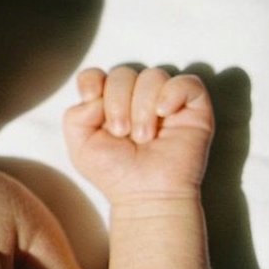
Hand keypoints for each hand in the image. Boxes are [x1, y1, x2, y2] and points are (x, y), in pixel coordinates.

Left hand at [62, 66, 213, 202]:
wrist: (146, 195)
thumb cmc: (116, 173)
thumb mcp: (80, 148)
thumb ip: (75, 116)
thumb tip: (96, 96)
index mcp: (107, 103)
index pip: (96, 75)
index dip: (91, 81)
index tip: (91, 98)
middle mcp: (136, 97)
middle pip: (123, 74)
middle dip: (117, 102)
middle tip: (122, 133)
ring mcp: (165, 100)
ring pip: (152, 76)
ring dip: (143, 107)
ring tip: (144, 137)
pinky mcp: (193, 107)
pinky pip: (187, 82)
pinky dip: (172, 94)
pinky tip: (164, 113)